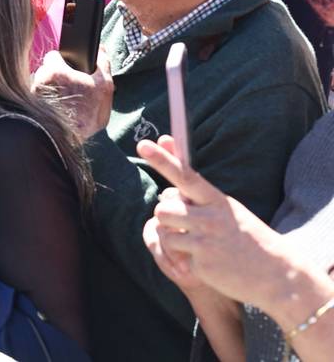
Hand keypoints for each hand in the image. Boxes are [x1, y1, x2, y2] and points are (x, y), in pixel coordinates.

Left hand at [32, 48, 113, 137]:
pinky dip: (45, 100)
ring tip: (63, 98)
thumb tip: (101, 49)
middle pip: (46, 70)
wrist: (69, 138)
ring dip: (49, 88)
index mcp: (55, 71)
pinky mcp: (30, 106)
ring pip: (41, 84)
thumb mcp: (104, 86)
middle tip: (69, 85)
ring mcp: (33, 93)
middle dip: (56, 75)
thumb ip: (103, 63)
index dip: (62, 61)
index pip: (52, 55)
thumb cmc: (87, 115)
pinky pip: (37, 97)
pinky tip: (56, 107)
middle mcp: (39, 80)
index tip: (69, 68)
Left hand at [138, 135, 293, 306]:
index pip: (186, 175)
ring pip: (162, 231)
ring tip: (196, 242)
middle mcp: (210, 218)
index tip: (143, 145)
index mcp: (218, 201)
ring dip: (171, 236)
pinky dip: (182, 258)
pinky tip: (205, 261)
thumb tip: (166, 182)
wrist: (277, 275)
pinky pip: (172, 255)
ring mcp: (205, 242)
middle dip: (166, 216)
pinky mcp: (199, 264)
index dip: (163, 160)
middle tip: (186, 223)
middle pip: (162, 208)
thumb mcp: (228, 211)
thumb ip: (197, 197)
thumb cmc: (247, 239)